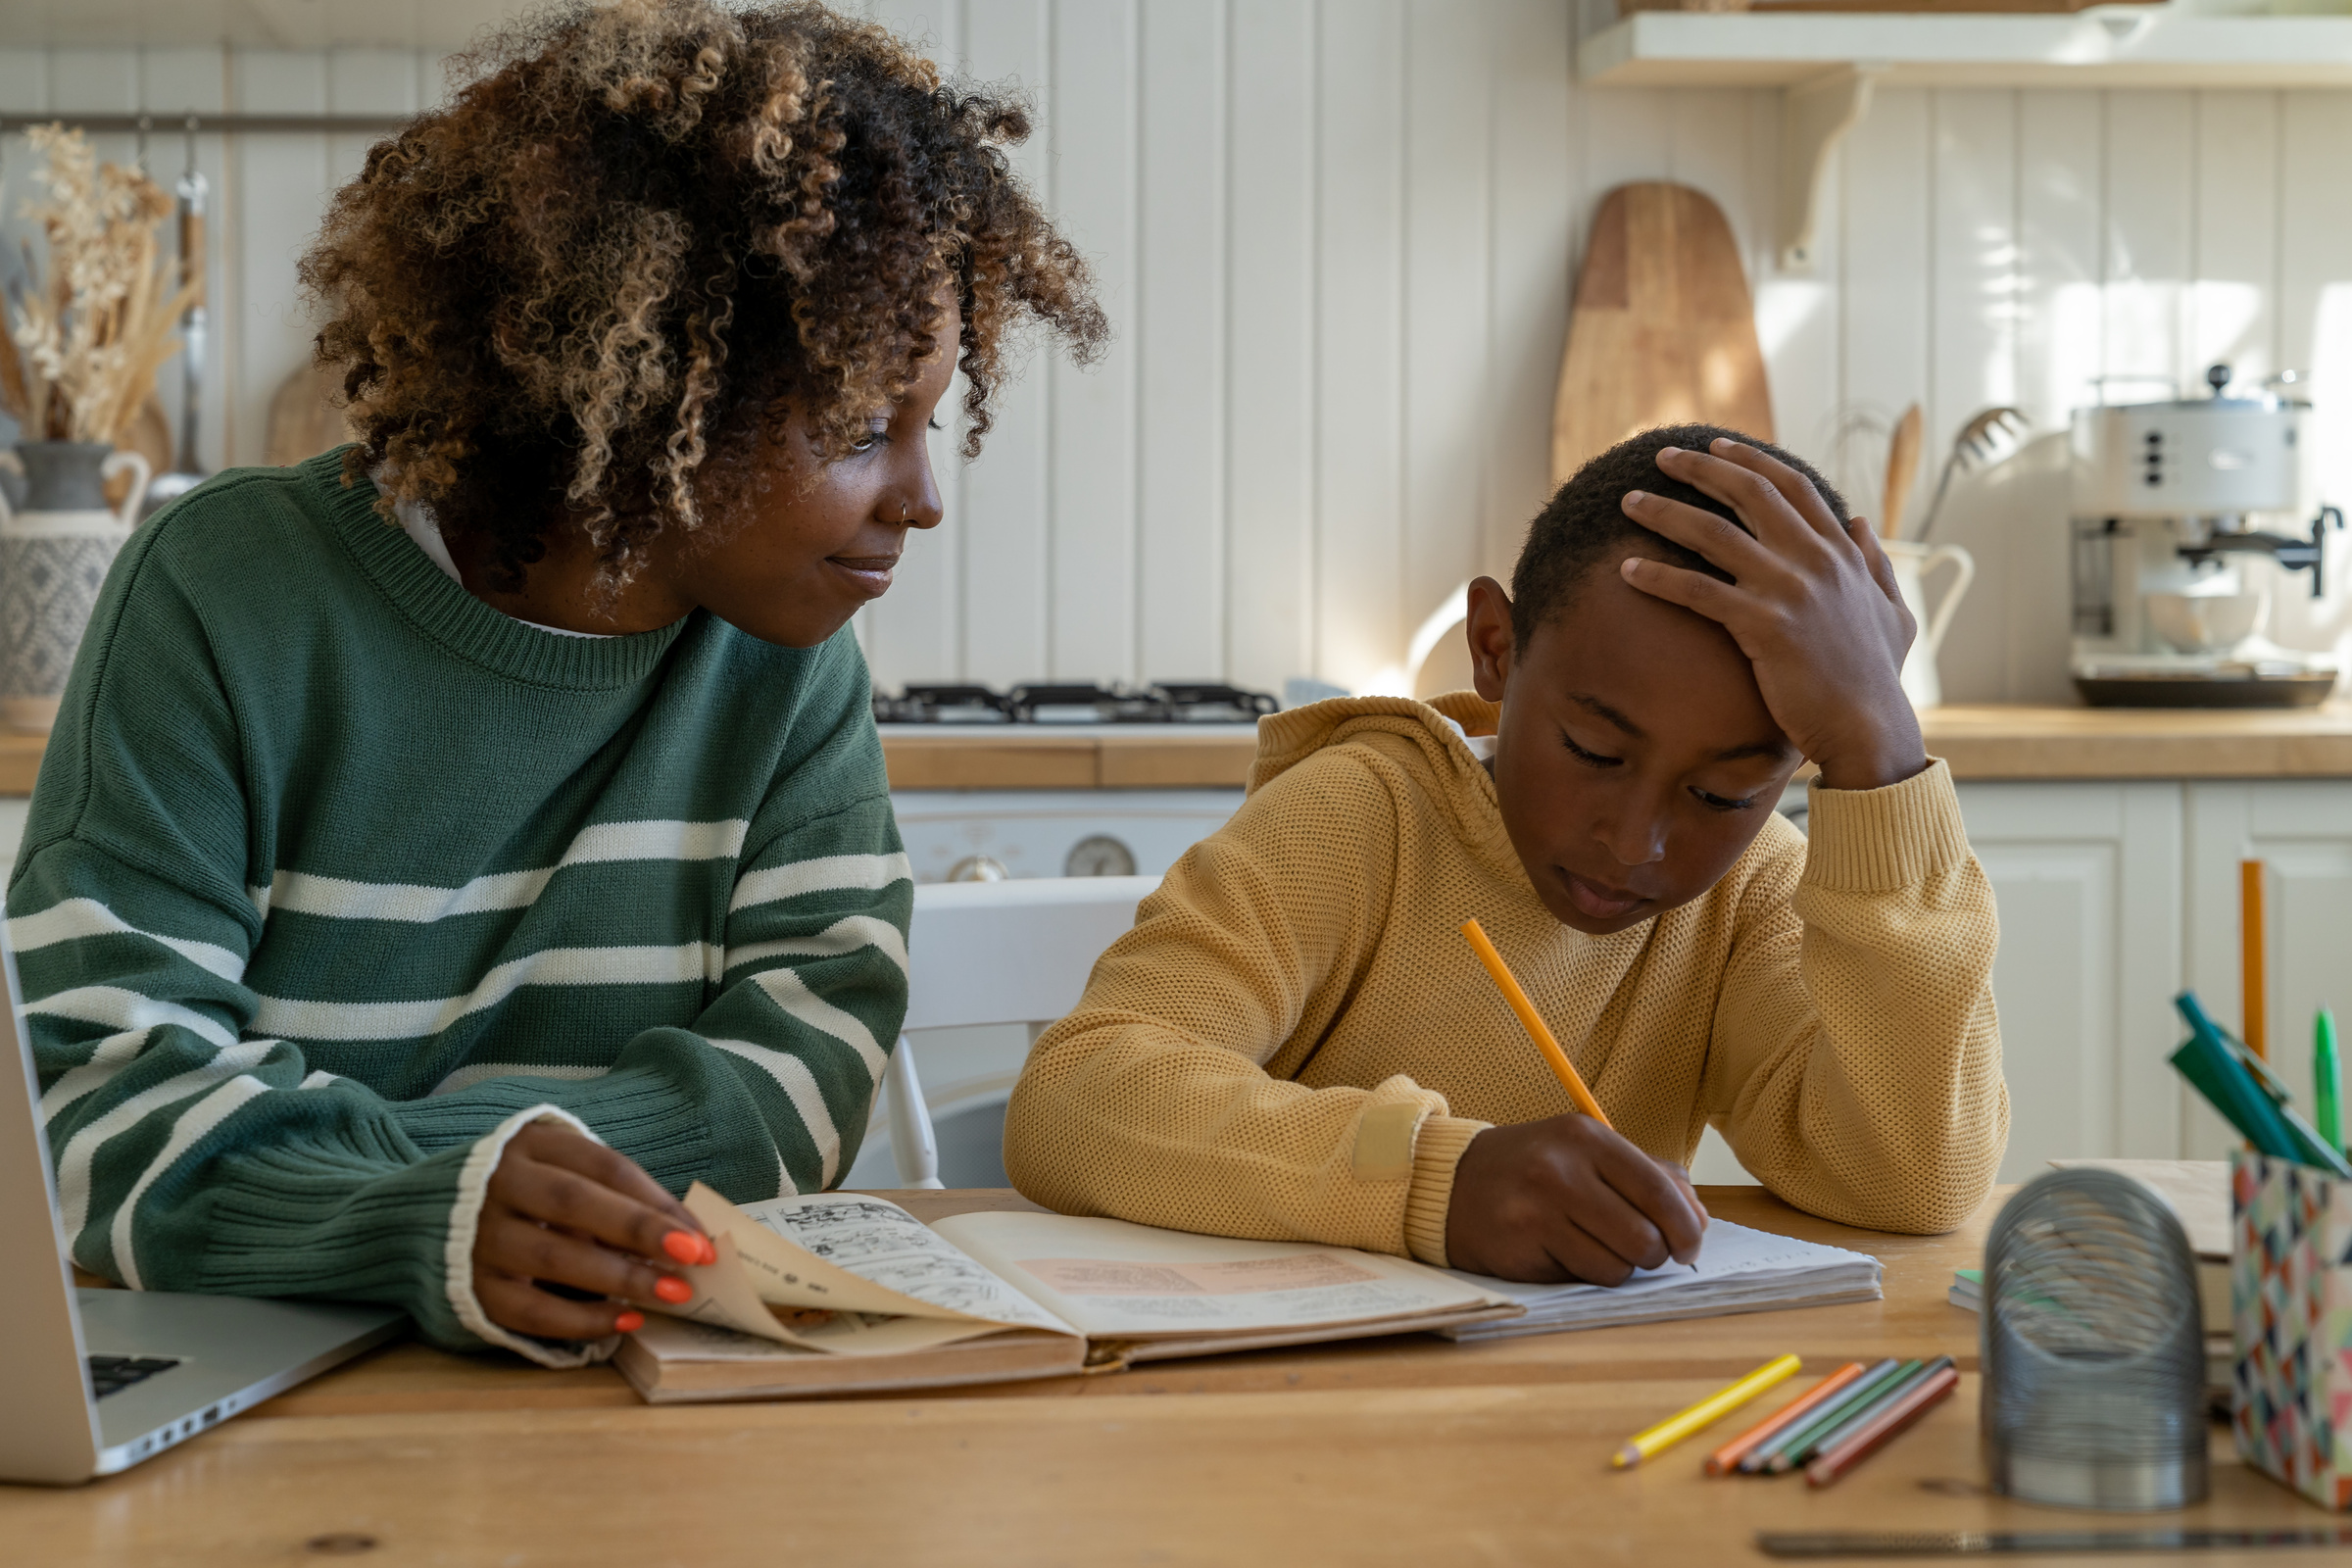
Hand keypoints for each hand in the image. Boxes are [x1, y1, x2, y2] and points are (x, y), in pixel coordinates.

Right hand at [472, 1122, 716, 1341]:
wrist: (417, 1219)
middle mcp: (499, 1185)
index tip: (700, 1233)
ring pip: (554, 1257)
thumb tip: (682, 1233)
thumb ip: (610, 1195)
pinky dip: (581, 1319)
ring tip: (673, 1293)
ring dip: (621, 1277)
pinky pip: (529, 1309)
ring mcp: (479, 1237)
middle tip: (694, 1257)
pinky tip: (626, 1321)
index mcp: (530, 1146)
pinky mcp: (470, 1287)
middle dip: (640, 1230)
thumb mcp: (559, 1173)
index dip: (654, 1199)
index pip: (602, 1166)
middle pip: (575, 1203)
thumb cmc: (520, 1195)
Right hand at [1445, 1115, 1707, 1283]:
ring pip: (1618, 1265)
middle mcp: (1562, 1169)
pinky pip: (1583, 1278)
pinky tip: (1562, 1252)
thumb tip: (1699, 1218)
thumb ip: (1648, 1176)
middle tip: (1642, 1251)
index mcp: (1587, 1137)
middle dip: (1654, 1254)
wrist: (1452, 1182)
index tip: (1690, 1245)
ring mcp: (1538, 1209)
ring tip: (1594, 1247)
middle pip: (1645, 1236)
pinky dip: (1585, 1274)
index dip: (1687, 1228)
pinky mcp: (1521, 1246)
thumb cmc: (1532, 1170)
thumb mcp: (1587, 1152)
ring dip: (1618, 1267)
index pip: (1661, 1191)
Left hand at [1617, 438, 1927, 791]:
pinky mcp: (1764, 626)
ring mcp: (1790, 590)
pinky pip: (1699, 591)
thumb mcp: (1894, 612)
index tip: (1716, 446)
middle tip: (1661, 456)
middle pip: (1749, 494)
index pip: (1792, 486)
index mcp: (1843, 553)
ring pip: (1715, 534)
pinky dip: (1660, 577)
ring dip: (1665, 512)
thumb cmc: (1877, 678)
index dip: (1751, 461)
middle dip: (1701, 469)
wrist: (1870, 729)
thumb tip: (1861, 521)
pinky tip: (1628, 570)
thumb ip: (1876, 565)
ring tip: (1629, 502)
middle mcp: (1816, 561)